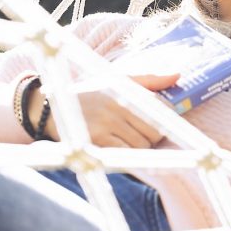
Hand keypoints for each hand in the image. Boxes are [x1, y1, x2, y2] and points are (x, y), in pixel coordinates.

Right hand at [43, 72, 179, 147]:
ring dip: (140, 147)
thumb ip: (149, 80)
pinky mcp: (96, 141)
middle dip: (153, 136)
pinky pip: (124, 154)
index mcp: (123, 90)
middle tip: (142, 133)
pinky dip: (127, 155)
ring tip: (128, 140)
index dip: (165, 119)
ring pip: (141, 145)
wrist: (53, 108)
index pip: (160, 108)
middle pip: (154, 131)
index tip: (159, 122)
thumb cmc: (91, 94)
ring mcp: (105, 124)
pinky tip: (119, 148)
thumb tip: (178, 75)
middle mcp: (115, 107)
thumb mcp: (117, 80)